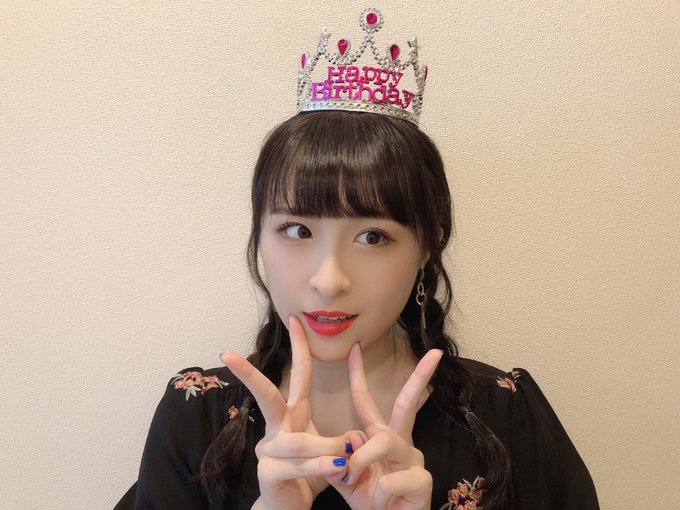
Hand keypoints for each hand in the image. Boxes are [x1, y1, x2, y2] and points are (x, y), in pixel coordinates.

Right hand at [220, 316, 364, 509]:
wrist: (288, 509)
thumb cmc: (307, 477)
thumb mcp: (327, 453)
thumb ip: (339, 442)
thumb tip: (356, 436)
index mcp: (292, 416)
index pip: (296, 376)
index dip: (298, 348)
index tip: (295, 320)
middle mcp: (276, 429)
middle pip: (264, 395)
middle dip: (248, 374)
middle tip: (228, 354)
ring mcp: (268, 451)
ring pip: (297, 440)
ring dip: (325, 447)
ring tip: (347, 456)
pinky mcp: (269, 473)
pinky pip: (299, 466)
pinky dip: (321, 467)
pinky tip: (337, 468)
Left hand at [330, 343, 442, 509]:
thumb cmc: (369, 502)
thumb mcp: (346, 478)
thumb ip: (338, 458)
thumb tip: (348, 436)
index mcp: (378, 437)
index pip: (366, 402)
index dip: (357, 376)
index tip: (353, 348)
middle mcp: (400, 442)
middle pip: (407, 403)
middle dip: (420, 377)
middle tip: (435, 354)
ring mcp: (414, 460)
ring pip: (385, 441)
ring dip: (362, 459)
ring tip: (353, 478)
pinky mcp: (423, 481)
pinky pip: (390, 479)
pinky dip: (376, 492)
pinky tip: (380, 501)